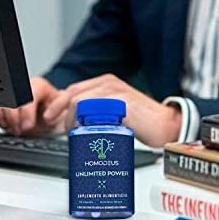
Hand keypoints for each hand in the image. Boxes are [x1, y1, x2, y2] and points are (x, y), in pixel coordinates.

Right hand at [0, 76, 67, 135]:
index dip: (26, 112)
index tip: (27, 126)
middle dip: (13, 118)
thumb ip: (60, 107)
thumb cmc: (56, 111)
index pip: (27, 95)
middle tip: (20, 130)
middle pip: (9, 99)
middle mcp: (22, 87)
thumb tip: (47, 117)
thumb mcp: (65, 108)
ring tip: (14, 128)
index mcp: (38, 86)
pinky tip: (6, 124)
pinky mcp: (0, 102)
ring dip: (5, 119)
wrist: (50, 117)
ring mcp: (10, 94)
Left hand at [41, 73, 181, 147]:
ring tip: (78, 136)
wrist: (167, 125)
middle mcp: (109, 84)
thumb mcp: (116, 110)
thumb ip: (98, 110)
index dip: (59, 105)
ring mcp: (115, 92)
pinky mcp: (120, 104)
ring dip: (73, 121)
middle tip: (64, 132)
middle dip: (62, 114)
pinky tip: (88, 135)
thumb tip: (76, 123)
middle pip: (73, 95)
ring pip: (79, 103)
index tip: (51, 119)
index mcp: (106, 83)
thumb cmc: (143, 122)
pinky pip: (93, 111)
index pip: (74, 90)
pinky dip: (85, 124)